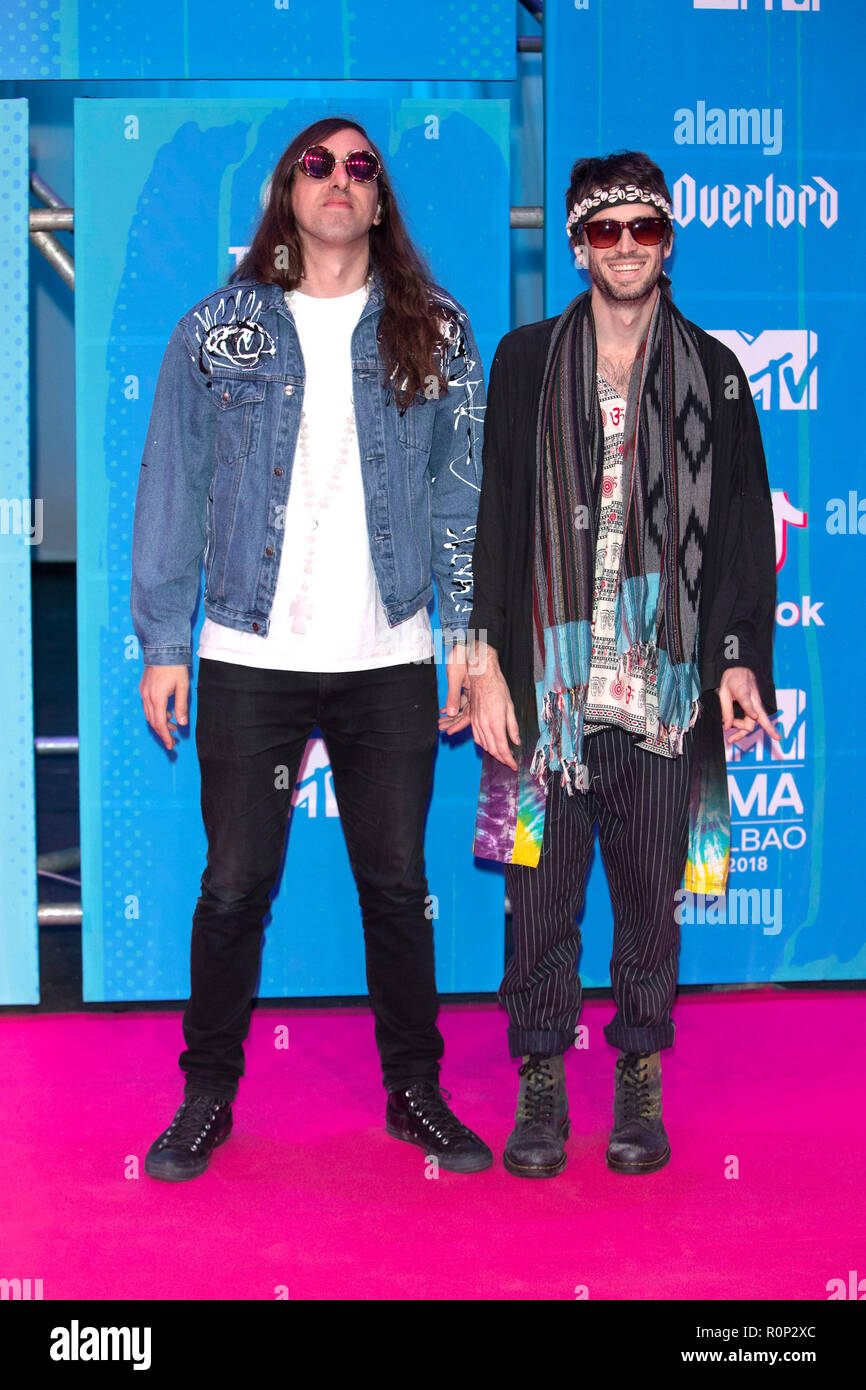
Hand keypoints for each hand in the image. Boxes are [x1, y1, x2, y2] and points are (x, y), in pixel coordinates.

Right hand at [139, 664, 189, 750]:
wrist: (163, 650)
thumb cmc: (175, 668)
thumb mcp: (183, 687)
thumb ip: (182, 706)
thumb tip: (182, 723)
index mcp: (157, 698)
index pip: (160, 723)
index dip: (165, 736)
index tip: (171, 745)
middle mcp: (147, 697)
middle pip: (153, 721)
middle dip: (163, 732)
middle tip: (173, 739)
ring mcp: (143, 692)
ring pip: (149, 715)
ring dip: (160, 722)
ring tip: (173, 726)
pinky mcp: (143, 688)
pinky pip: (147, 706)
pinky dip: (156, 713)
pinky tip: (167, 713)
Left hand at [438, 646, 470, 734]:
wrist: (468, 641)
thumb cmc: (464, 654)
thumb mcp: (455, 676)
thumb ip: (453, 695)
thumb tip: (450, 711)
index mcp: (477, 692)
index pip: (469, 714)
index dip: (459, 725)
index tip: (449, 731)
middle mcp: (477, 693)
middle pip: (466, 713)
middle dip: (453, 722)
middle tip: (442, 727)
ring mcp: (473, 690)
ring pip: (463, 708)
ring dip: (452, 715)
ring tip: (441, 721)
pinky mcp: (469, 686)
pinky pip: (462, 700)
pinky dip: (453, 705)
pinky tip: (444, 710)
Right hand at [467, 644, 519, 769]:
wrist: (482, 676)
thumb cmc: (497, 688)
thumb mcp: (510, 707)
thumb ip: (512, 727)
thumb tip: (516, 742)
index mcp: (495, 723)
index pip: (502, 748)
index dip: (508, 760)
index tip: (514, 766)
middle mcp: (484, 725)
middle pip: (492, 749)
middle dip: (502, 759)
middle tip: (510, 763)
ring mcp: (476, 723)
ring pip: (484, 745)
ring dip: (493, 753)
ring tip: (502, 756)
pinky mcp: (472, 719)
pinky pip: (477, 737)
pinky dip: (484, 745)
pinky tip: (489, 746)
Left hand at [718, 666, 780, 743]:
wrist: (742, 669)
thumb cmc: (732, 679)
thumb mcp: (724, 692)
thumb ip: (726, 710)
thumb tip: (726, 727)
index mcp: (743, 692)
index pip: (748, 703)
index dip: (751, 711)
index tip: (754, 716)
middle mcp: (753, 700)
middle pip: (754, 720)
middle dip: (743, 732)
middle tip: (731, 740)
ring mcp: (757, 704)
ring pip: (754, 723)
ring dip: (742, 729)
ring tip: (730, 728)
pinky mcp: (757, 707)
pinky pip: (755, 720)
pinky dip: (746, 726)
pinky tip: (738, 729)